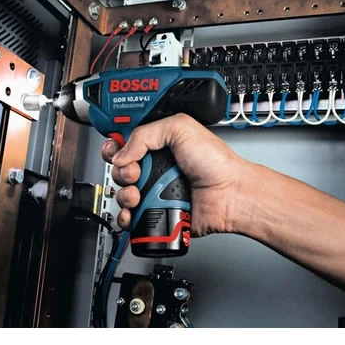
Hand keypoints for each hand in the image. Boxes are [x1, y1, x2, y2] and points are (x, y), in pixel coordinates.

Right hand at [100, 113, 248, 235]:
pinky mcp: (156, 212)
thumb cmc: (216, 162)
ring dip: (124, 194)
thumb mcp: (180, 128)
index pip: (125, 142)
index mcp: (158, 145)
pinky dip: (126, 216)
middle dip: (121, 171)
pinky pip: (131, 216)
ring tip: (138, 193)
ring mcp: (154, 191)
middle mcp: (154, 168)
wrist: (230, 195)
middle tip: (136, 172)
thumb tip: (122, 152)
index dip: (115, 145)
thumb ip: (146, 133)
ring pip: (122, 193)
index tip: (114, 148)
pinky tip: (134, 211)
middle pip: (119, 169)